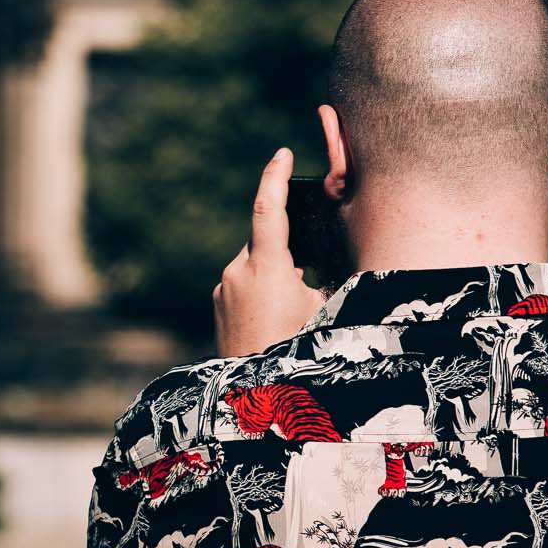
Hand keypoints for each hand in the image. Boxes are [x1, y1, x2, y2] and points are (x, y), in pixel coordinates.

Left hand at [214, 148, 326, 356]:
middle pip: (267, 241)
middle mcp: (237, 270)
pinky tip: (275, 321)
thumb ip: (326, 282)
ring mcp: (224, 288)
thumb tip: (328, 271)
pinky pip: (244, 284)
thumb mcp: (324, 314)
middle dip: (289, 251)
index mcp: (265, 266)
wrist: (250, 394)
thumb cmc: (292, 350)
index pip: (269, 209)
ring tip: (292, 314)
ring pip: (256, 265)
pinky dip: (262, 291)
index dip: (276, 177)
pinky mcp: (218, 304)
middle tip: (309, 283)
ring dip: (276, 275)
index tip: (282, 153)